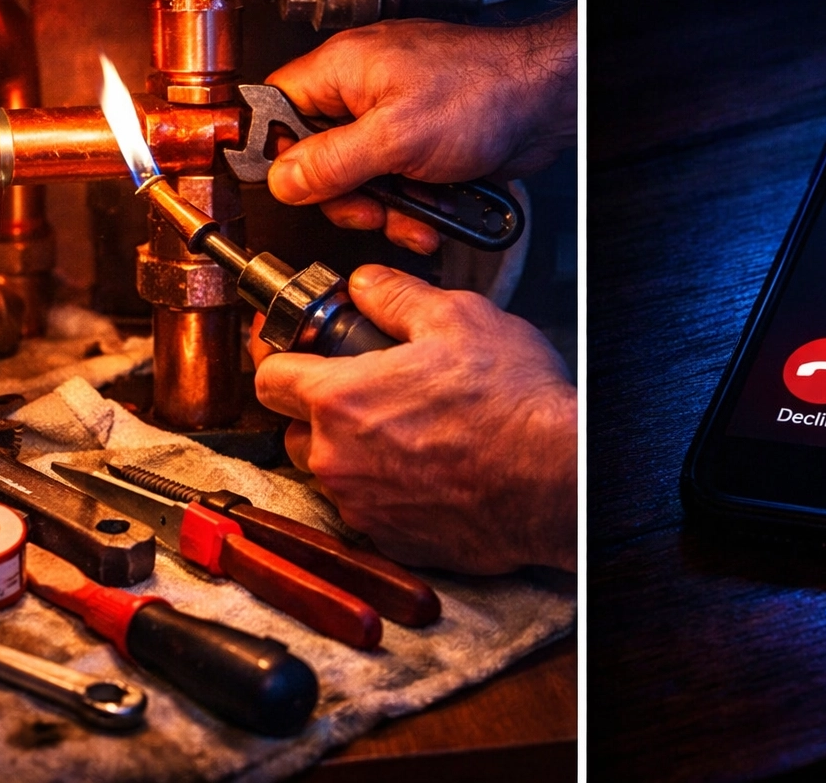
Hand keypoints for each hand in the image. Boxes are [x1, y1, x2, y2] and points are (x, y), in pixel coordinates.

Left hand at [251, 265, 576, 573]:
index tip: (298, 352)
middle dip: (322, 410)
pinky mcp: (392, 541)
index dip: (283, 357)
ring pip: (334, 473)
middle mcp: (338, 460)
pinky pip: (370, 510)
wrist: (557, 479)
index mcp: (340, 399)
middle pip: (295, 430)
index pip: (268, 377)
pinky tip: (430, 469)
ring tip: (411, 431)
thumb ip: (395, 296)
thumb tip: (366, 284)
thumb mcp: (458, 317)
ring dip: (356, 453)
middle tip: (371, 391)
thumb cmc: (513, 404)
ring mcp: (362, 507)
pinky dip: (388, 491)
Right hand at [264, 10, 576, 252]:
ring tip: (414, 216)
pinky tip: (433, 213)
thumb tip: (283, 180)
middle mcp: (362, 90)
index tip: (296, 185)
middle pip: (317, 157)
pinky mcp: (422, 142)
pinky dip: (414, 205)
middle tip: (371, 208)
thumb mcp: (396, 138)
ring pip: (361, 179)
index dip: (277, 151)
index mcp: (341, 69)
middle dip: (346, 196)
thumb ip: (332, 162)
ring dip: (386, 209)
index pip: (276, 108)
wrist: (545, 101)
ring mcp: (394, 118)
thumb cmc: (484, 91)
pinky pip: (398, 183)